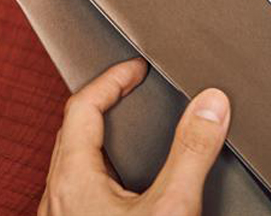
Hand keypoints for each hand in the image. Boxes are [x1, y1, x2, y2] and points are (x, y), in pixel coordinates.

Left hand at [38, 58, 230, 215]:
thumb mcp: (170, 208)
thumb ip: (192, 152)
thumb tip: (211, 105)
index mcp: (74, 178)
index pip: (82, 106)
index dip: (112, 80)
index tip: (138, 69)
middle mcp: (59, 197)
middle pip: (73, 131)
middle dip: (107, 104)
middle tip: (134, 90)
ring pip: (74, 163)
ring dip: (102, 139)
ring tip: (134, 133)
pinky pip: (81, 190)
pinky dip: (104, 170)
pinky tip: (129, 189)